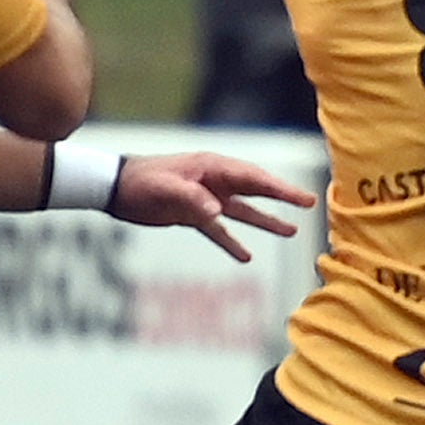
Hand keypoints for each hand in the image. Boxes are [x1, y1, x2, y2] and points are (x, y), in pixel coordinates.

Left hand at [109, 148, 316, 263]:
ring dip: (265, 222)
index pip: (254, 179)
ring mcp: (205, 198)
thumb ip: (192, 199)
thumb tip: (217, 213)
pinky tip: (246, 256)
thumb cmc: (140, 182)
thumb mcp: (165, 189)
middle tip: (309, 204)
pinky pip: (219, 230)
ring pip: (243, 212)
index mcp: (213, 168)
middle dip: (282, 198)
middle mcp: (214, 182)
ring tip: (290, 232)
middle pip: (256, 191)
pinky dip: (232, 242)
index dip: (281, 190)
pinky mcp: (193, 214)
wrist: (114, 188)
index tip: (304, 199)